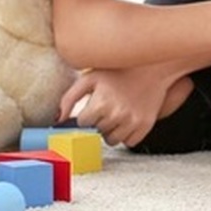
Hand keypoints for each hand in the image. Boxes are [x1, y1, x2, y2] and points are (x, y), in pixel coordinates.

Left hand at [57, 66, 171, 146]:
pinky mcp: (145, 126)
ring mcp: (132, 121)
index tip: (95, 104)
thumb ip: (69, 98)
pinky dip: (127, 134)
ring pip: (112, 140)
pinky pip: (129, 142)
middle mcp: (117, 114)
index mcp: (101, 102)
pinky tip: (129, 117)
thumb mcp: (90, 78)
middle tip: (109, 105)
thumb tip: (57, 120)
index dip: (88, 114)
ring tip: (119, 112)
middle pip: (97, 132)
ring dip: (112, 130)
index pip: (84, 123)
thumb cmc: (118, 72)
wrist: (152, 68)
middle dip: (100, 121)